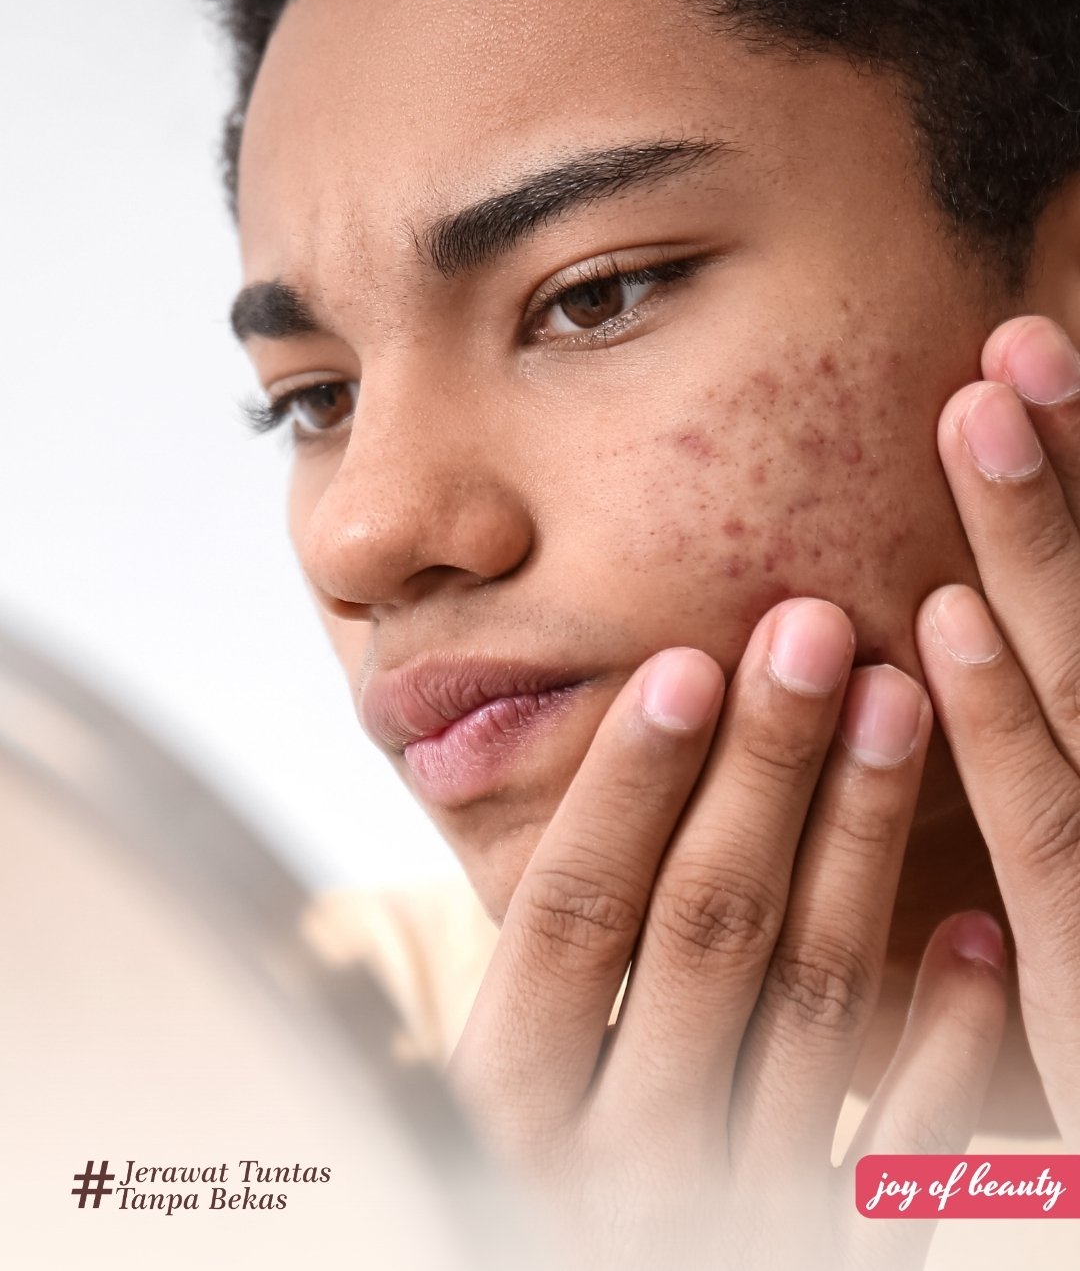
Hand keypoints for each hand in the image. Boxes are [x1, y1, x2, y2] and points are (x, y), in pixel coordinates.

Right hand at [447, 601, 1006, 1270]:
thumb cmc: (537, 1164)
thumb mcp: (490, 1074)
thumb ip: (528, 959)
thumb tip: (551, 763)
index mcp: (510, 1100)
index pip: (574, 913)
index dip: (627, 784)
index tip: (686, 663)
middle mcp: (617, 1160)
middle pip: (705, 930)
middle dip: (763, 767)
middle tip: (811, 633)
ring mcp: (732, 1213)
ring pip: (812, 1001)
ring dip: (858, 841)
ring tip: (895, 704)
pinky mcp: (829, 1261)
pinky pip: (905, 1148)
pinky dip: (946, 1036)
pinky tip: (977, 927)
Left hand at [918, 314, 1079, 1144]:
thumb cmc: (1076, 994)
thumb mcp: (1053, 857)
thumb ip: (1026, 750)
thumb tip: (953, 625)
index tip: (1031, 364)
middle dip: (1079, 477)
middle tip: (1017, 343)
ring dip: (1041, 548)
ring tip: (980, 411)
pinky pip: (1053, 836)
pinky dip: (1005, 728)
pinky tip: (942, 628)